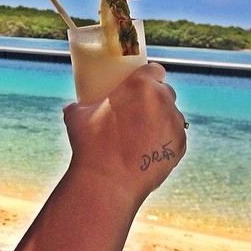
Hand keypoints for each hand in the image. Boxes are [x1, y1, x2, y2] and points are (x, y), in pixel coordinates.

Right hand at [63, 63, 186, 201]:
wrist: (107, 181)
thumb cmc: (90, 144)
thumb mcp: (77, 117)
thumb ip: (77, 107)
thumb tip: (70, 107)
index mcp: (140, 85)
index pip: (155, 69)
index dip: (149, 74)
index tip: (141, 82)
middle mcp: (162, 100)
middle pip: (165, 91)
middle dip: (155, 97)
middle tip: (138, 109)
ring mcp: (174, 124)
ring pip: (172, 115)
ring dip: (162, 119)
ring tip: (143, 133)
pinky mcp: (180, 146)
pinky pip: (175, 138)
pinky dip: (166, 141)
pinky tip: (149, 149)